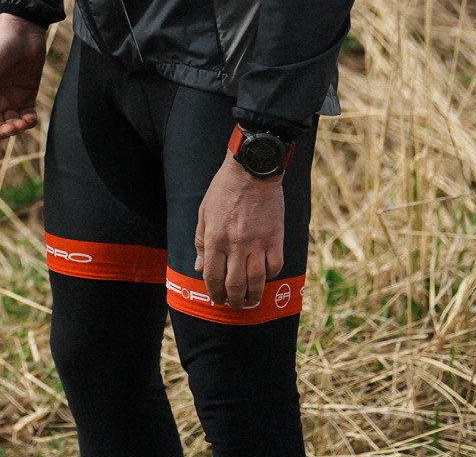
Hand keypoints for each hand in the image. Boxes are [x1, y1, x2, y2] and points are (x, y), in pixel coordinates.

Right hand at [0, 13, 47, 141]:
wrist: (23, 30)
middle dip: (2, 133)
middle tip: (12, 125)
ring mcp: (10, 99)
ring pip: (11, 126)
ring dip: (16, 130)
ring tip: (23, 122)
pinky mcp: (27, 96)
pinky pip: (27, 117)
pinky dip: (29, 123)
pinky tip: (30, 118)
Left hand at [194, 153, 285, 310]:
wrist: (252, 171)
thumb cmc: (224, 190)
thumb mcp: (204, 213)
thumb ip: (201, 242)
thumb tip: (200, 267)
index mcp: (215, 239)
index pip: (213, 277)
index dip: (214, 293)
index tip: (217, 300)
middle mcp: (236, 245)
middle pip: (235, 285)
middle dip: (234, 301)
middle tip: (235, 305)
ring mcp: (257, 243)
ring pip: (256, 282)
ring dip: (253, 296)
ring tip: (251, 300)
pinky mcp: (275, 239)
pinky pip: (275, 266)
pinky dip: (270, 276)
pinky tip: (265, 277)